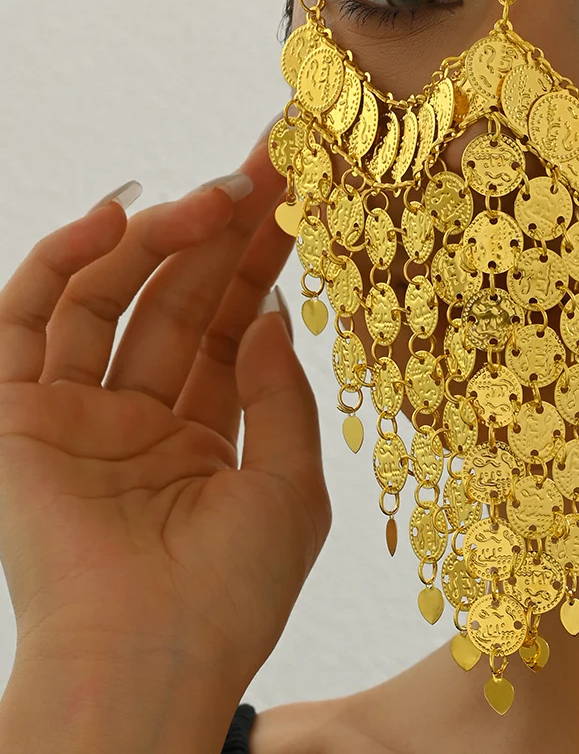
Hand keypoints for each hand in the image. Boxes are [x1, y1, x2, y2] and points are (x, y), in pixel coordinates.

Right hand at [0, 134, 330, 703]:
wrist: (147, 662)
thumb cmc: (230, 594)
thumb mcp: (289, 485)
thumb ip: (280, 395)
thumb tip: (273, 314)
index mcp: (202, 434)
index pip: (232, 323)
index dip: (262, 259)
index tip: (298, 196)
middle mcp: (137, 416)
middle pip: (179, 299)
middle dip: (222, 232)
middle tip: (264, 168)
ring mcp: (74, 414)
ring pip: (110, 297)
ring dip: (158, 237)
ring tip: (210, 197)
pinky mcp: (15, 417)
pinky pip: (28, 320)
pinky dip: (62, 262)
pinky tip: (116, 215)